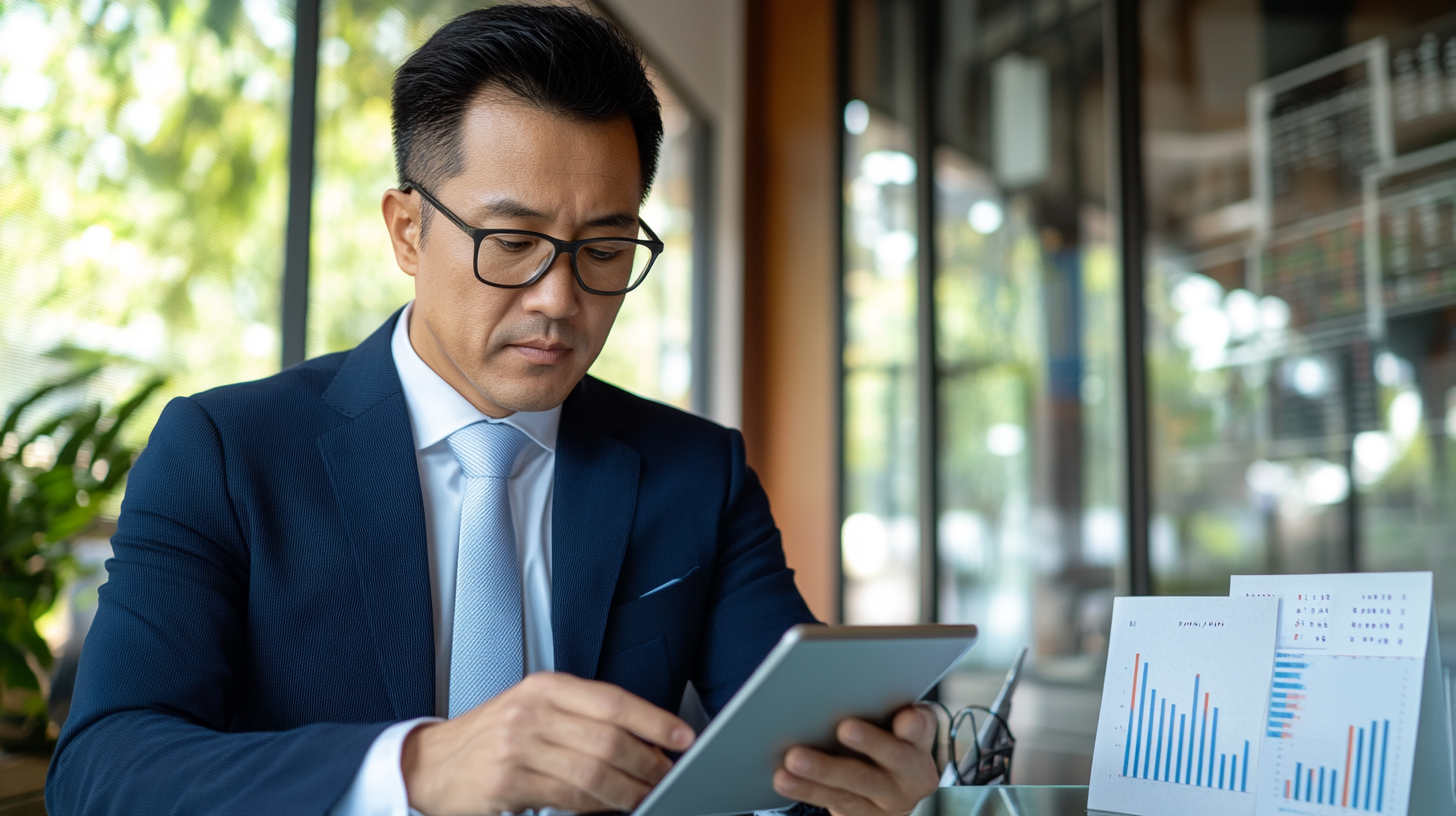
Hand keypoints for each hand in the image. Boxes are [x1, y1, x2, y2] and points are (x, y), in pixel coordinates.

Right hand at [401, 672, 695, 815]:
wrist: (431, 763)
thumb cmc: (490, 735)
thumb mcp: (533, 708)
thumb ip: (582, 715)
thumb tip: (643, 736)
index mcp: (545, 687)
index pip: (613, 700)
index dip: (654, 720)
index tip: (682, 736)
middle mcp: (532, 711)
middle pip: (609, 739)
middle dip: (648, 762)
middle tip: (667, 774)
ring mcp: (517, 746)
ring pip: (593, 772)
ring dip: (629, 789)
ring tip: (646, 794)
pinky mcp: (507, 782)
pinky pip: (568, 797)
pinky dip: (597, 805)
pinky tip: (610, 805)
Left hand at [773, 705, 938, 815]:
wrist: (895, 788)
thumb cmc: (887, 737)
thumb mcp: (897, 720)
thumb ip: (885, 704)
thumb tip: (848, 682)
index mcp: (920, 742)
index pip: (922, 730)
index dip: (914, 726)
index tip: (904, 720)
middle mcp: (910, 776)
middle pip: (890, 759)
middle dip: (868, 743)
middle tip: (844, 728)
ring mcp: (886, 801)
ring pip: (853, 787)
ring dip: (821, 773)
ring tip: (793, 760)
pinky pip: (834, 803)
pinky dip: (806, 790)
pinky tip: (784, 779)